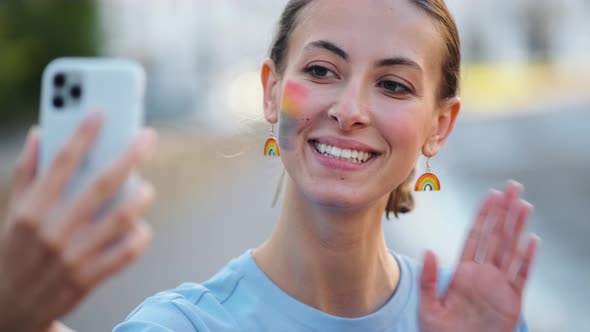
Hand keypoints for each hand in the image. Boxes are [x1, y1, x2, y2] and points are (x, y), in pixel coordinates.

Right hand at [0, 113, 156, 331]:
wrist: (8, 308)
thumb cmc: (16, 249)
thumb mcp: (14, 210)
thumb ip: (28, 171)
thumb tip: (40, 132)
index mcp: (34, 207)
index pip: (62, 161)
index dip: (83, 133)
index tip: (102, 111)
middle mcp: (55, 228)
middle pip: (103, 184)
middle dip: (130, 156)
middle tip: (148, 137)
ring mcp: (74, 254)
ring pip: (122, 218)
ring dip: (141, 198)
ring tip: (147, 188)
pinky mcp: (89, 278)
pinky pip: (126, 253)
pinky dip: (139, 237)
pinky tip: (141, 227)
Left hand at [419, 181, 538, 331]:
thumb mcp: (428, 306)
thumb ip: (427, 279)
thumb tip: (428, 251)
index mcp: (462, 271)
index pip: (475, 236)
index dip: (483, 215)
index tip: (490, 195)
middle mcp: (482, 273)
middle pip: (496, 235)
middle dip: (504, 211)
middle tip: (512, 188)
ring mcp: (498, 285)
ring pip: (510, 249)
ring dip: (517, 227)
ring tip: (524, 205)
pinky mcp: (511, 300)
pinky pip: (521, 275)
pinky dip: (527, 258)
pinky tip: (532, 240)